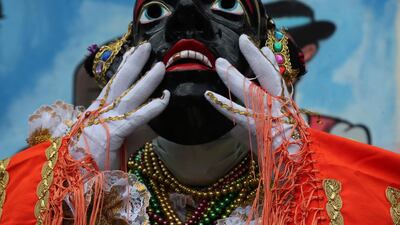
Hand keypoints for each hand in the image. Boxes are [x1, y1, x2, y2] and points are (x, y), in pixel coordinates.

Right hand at [70, 43, 169, 169]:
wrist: (72, 176)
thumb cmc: (88, 161)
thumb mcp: (106, 140)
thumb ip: (125, 132)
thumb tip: (144, 127)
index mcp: (97, 110)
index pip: (113, 83)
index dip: (124, 67)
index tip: (131, 53)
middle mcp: (102, 110)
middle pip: (121, 81)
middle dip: (134, 62)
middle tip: (146, 47)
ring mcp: (108, 120)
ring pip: (131, 94)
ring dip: (147, 79)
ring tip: (160, 65)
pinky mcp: (115, 132)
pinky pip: (138, 117)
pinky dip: (153, 107)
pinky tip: (165, 97)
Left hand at [205, 34, 305, 154]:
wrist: (297, 168)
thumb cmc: (284, 153)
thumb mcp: (270, 134)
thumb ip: (252, 127)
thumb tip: (233, 124)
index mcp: (285, 105)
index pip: (278, 78)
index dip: (270, 62)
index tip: (264, 48)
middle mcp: (280, 106)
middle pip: (268, 75)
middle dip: (255, 57)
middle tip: (243, 40)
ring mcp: (271, 115)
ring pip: (252, 90)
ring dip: (234, 76)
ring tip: (220, 64)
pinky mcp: (260, 127)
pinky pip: (238, 114)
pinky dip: (222, 104)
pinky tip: (209, 96)